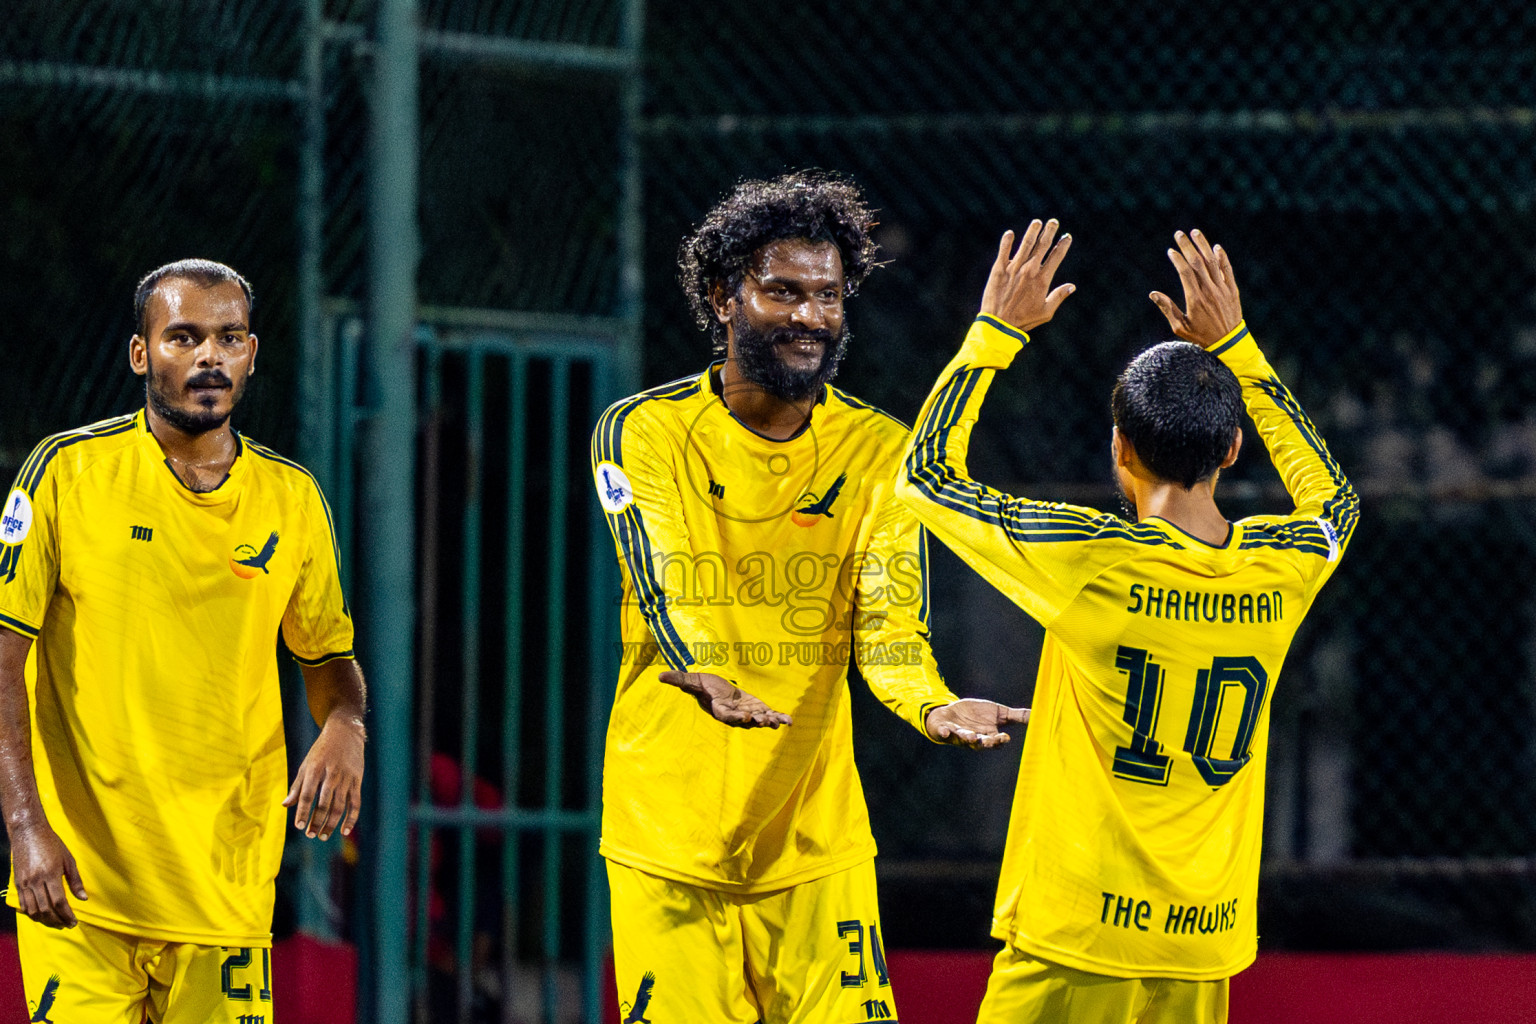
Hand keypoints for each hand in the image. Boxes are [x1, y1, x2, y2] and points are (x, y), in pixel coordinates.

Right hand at [10, 820, 86, 927]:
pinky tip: (41, 916)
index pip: (59, 902)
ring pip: (33, 910)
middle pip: (46, 909)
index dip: (67, 915)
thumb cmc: (52, 843)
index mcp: (51, 874)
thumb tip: (83, 899)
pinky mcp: (17, 883)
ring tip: (56, 923)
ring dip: (45, 920)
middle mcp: (36, 880)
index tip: (74, 922)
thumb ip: (75, 880)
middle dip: (57, 921)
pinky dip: (32, 914)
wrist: (28, 832)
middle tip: (67, 925)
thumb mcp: (68, 859)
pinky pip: (23, 904)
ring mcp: (24, 883)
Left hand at [284, 712, 364, 839]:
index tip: (300, 827)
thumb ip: (297, 786)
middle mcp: (331, 774)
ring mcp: (346, 778)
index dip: (303, 812)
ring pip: (339, 806)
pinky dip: (351, 818)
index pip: (308, 796)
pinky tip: (345, 831)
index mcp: (315, 769)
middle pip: (324, 804)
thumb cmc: (321, 750)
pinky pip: (355, 803)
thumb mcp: (306, 764)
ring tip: (323, 836)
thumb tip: (285, 805)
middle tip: (311, 836)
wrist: (345, 732)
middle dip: (317, 822)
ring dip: (331, 824)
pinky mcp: (357, 780)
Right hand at [657, 671, 792, 727]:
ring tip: (780, 722)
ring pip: (759, 721)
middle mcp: (735, 716)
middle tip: (766, 722)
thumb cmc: (703, 686)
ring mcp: (747, 714)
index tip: (746, 717)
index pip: (728, 716)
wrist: (716, 689)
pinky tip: (790, 721)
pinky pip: (768, 715)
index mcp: (720, 710)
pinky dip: (779, 718)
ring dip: (769, 721)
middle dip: (757, 722)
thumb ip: (679, 680)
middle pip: (746, 722)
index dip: (736, 718)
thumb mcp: (692, 681)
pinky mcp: (757, 710)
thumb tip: (659, 676)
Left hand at [925, 698, 1029, 748]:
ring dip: (967, 738)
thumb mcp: (999, 713)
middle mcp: (974, 738)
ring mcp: (958, 734)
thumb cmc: (977, 715)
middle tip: (989, 741)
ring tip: (970, 736)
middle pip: (981, 743)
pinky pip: (943, 732)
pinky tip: (945, 731)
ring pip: (963, 739)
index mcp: (988, 735)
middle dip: (985, 742)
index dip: (1000, 740)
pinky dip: (944, 732)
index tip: (1005, 737)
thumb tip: (1039, 716)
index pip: (996, 741)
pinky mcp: (944, 729)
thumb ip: (1017, 716)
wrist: (953, 712)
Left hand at [978, 219, 1074, 332]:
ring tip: (1037, 222)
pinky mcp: (998, 270)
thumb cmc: (1023, 320)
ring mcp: (1013, 268)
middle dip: (1049, 232)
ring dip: (1032, 231)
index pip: (1056, 257)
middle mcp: (1029, 270)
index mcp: (1042, 279)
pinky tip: (1010, 233)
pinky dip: (1007, 241)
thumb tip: (1072, 286)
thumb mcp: (1046, 312)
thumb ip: (1059, 297)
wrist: (999, 324)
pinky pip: (1003, 251)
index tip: (1067, 237)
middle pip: (1042, 246)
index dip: (1063, 245)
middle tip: (1053, 222)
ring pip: (1025, 244)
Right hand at [1149, 230, 1243, 347]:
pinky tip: (1216, 247)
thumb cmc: (1201, 336)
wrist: (1229, 342)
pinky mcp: (1232, 290)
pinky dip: (1222, 257)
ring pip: (1212, 262)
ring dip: (1203, 246)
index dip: (1178, 259)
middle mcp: (1209, 291)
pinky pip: (1227, 270)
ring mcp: (1222, 289)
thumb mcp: (1180, 327)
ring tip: (1195, 233)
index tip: (1171, 251)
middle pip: (1198, 262)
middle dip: (1187, 246)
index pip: (1185, 272)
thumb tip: (1153, 294)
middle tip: (1179, 233)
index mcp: (1195, 299)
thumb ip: (1167, 309)